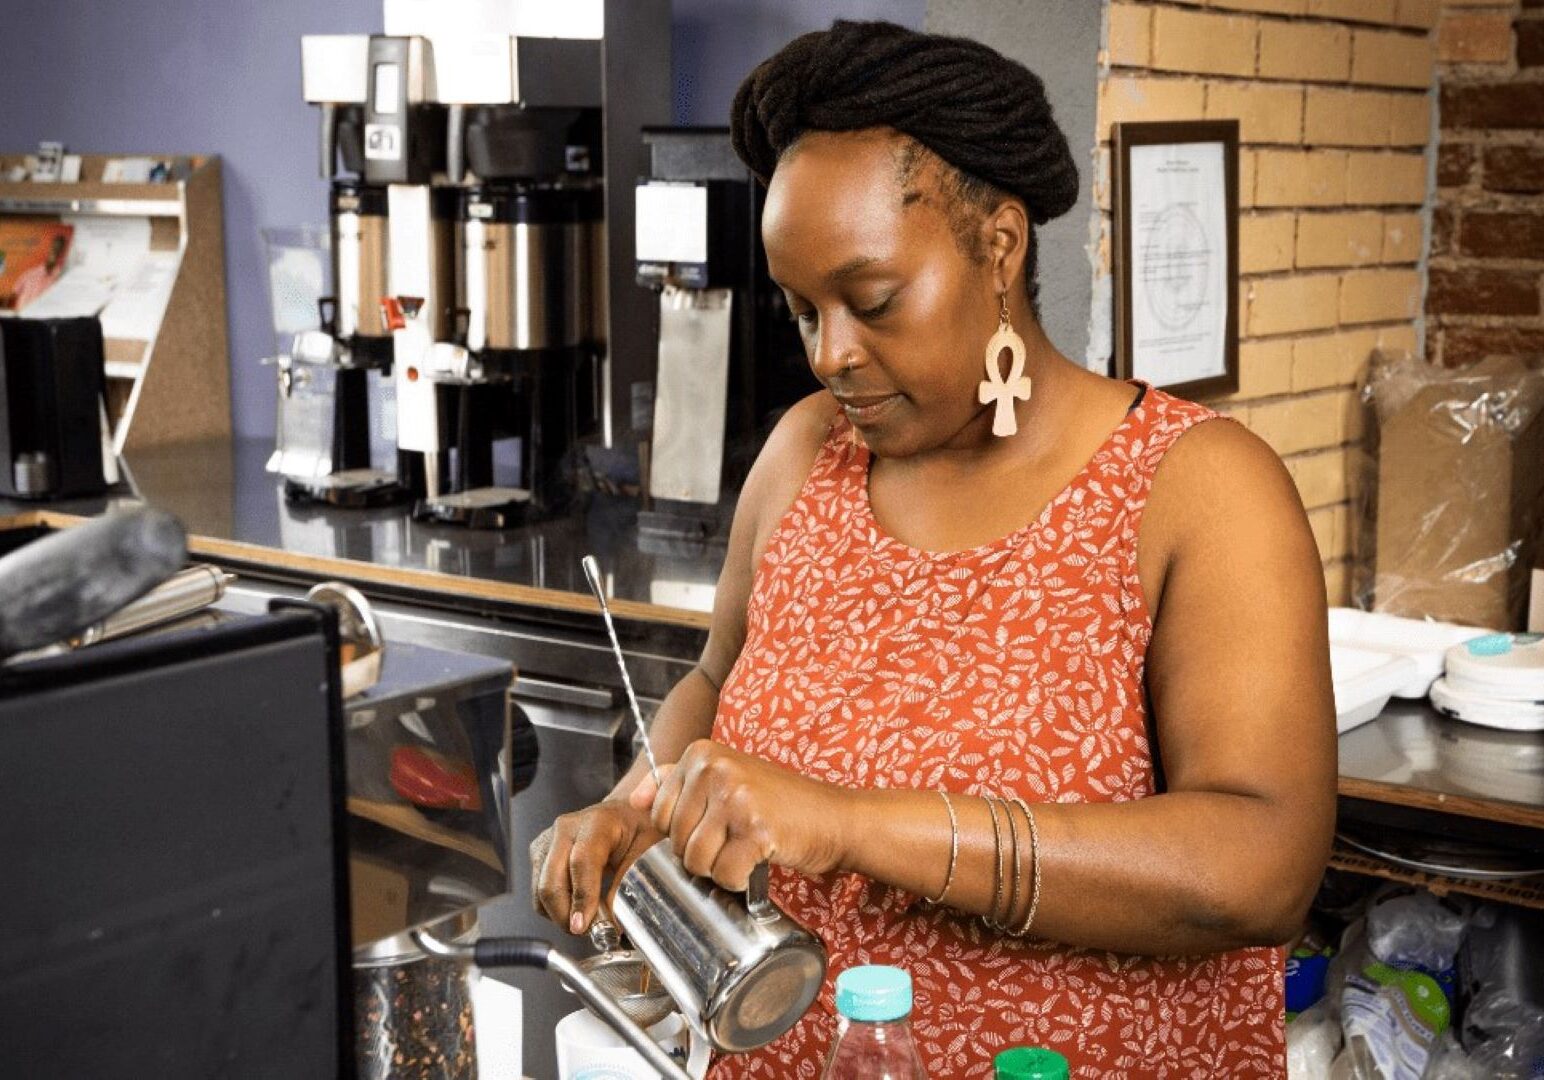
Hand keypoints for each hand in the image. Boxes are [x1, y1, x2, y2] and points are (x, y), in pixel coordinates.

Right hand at [530, 797, 662, 935]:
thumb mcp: (645, 851)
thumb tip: (612, 920)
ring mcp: (548, 840)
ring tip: (587, 920)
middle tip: (589, 933)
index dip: (582, 898)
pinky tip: (576, 906)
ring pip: (541, 892)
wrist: (624, 813)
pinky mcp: (540, 854)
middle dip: (566, 916)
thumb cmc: (637, 827)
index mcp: (596, 822)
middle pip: (551, 882)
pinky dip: (554, 908)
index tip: (584, 926)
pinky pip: (538, 892)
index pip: (581, 863)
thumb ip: (628, 883)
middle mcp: (565, 828)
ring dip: (560, 915)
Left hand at [628, 739, 848, 891]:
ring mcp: (736, 796)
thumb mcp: (727, 779)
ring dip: (721, 868)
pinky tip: (759, 860)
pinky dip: (740, 880)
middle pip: (676, 841)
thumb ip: (679, 783)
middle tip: (738, 837)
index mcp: (701, 753)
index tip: (718, 822)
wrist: (834, 817)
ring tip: (748, 848)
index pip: (659, 814)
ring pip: (695, 861)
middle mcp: (715, 768)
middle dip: (704, 852)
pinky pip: (724, 874)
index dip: (686, 831)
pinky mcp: (756, 828)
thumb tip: (634, 800)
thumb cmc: (780, 804)